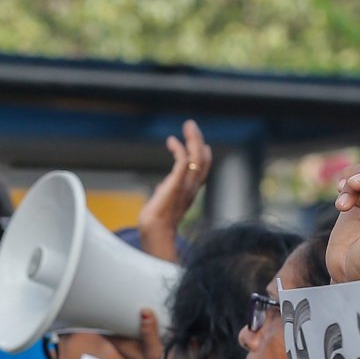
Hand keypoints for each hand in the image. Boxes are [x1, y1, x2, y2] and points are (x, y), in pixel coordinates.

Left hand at [137, 120, 210, 262]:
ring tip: (188, 126)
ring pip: (197, 157)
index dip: (204, 156)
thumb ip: (166, 193)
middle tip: (191, 125)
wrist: (155, 232)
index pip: (202, 170)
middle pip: (203, 160)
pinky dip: (179, 150)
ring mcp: (185, 186)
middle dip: (198, 140)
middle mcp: (192, 188)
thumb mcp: (165, 203)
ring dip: (193, 139)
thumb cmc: (157, 223)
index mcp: (190, 192)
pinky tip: (171, 141)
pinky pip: (183, 162)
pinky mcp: (176, 184)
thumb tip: (161, 188)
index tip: (201, 143)